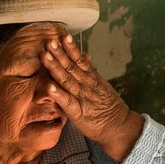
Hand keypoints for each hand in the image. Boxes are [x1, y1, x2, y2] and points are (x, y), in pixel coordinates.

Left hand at [41, 34, 143, 162]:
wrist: (119, 127)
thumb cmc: (109, 108)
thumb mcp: (102, 86)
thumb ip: (92, 72)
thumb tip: (86, 56)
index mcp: (92, 79)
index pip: (80, 61)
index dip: (71, 49)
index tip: (63, 35)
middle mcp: (87, 86)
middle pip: (72, 67)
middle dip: (60, 54)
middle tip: (49, 41)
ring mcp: (82, 99)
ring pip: (67, 81)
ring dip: (55, 68)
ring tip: (45, 57)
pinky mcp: (78, 113)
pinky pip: (67, 102)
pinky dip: (58, 94)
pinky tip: (49, 86)